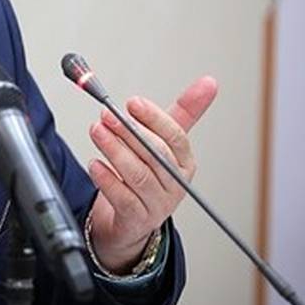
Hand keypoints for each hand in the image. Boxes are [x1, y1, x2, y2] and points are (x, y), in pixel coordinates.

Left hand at [85, 75, 218, 273]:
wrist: (130, 221)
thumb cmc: (148, 176)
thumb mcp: (164, 143)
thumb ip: (183, 112)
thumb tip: (209, 82)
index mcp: (184, 163)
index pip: (176, 138)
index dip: (154, 119)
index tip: (133, 103)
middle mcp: (174, 184)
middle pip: (156, 155)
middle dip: (130, 132)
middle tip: (107, 115)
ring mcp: (157, 204)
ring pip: (138, 175)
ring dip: (115, 150)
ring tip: (97, 131)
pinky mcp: (136, 220)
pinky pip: (123, 198)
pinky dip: (107, 180)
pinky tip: (95, 164)